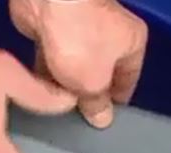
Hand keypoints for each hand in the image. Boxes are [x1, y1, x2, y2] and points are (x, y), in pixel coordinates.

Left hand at [10, 0, 147, 127]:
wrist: (46, 0)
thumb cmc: (80, 35)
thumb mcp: (94, 82)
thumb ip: (97, 103)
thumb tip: (102, 118)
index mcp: (131, 43)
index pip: (128, 81)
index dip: (115, 105)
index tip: (102, 123)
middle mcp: (108, 34)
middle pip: (99, 75)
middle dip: (86, 97)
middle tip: (75, 121)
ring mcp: (79, 30)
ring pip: (73, 69)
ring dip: (63, 87)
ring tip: (54, 110)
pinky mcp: (52, 29)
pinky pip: (51, 60)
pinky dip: (46, 75)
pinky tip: (39, 92)